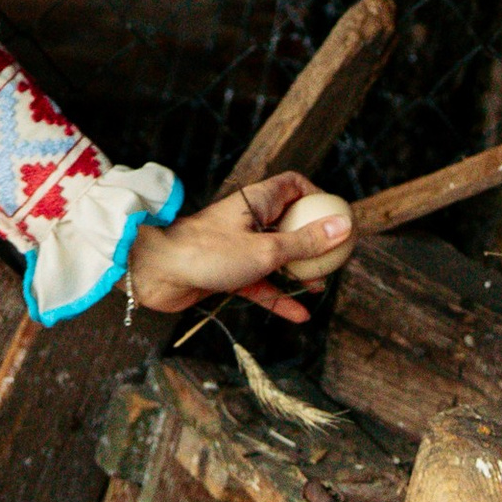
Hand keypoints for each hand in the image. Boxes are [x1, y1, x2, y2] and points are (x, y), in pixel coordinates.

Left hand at [126, 172, 353, 323]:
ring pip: (276, 257)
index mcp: (258, 201)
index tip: (336, 218)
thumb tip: (344, 227)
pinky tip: (299, 314)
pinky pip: (260, 282)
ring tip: (320, 287)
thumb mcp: (267, 250)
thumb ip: (306, 242)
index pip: (294, 186)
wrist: (157, 272)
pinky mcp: (227, 272)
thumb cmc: (208, 252)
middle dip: (312, 242)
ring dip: (297, 272)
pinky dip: (278, 296)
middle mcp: (249, 220)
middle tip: (334, 259)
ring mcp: (238, 246)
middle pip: (289, 224)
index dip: (317, 197)